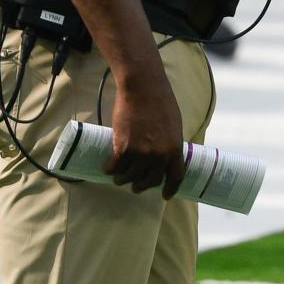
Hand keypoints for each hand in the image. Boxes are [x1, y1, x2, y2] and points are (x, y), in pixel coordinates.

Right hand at [105, 65, 186, 199]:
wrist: (142, 88)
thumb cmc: (160, 101)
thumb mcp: (174, 124)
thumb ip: (170, 142)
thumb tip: (164, 156)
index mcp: (175, 149)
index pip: (175, 177)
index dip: (170, 189)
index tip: (165, 195)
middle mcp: (159, 156)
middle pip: (149, 181)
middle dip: (141, 186)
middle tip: (135, 185)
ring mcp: (140, 154)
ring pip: (129, 177)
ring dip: (122, 179)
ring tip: (119, 177)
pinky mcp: (122, 149)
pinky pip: (114, 167)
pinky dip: (109, 169)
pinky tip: (108, 168)